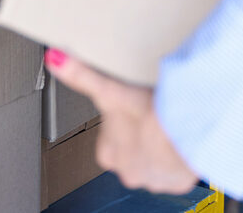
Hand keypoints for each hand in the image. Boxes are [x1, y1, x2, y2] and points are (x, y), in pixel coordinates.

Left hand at [46, 49, 198, 194]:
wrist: (188, 129)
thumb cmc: (149, 113)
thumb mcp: (109, 90)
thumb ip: (81, 77)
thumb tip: (54, 60)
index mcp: (108, 154)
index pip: (110, 136)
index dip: (122, 117)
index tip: (132, 104)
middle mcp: (128, 172)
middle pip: (132, 149)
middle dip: (141, 132)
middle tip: (152, 111)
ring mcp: (153, 179)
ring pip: (154, 159)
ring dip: (160, 143)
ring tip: (167, 121)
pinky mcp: (177, 182)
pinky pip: (176, 167)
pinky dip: (179, 152)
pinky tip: (180, 135)